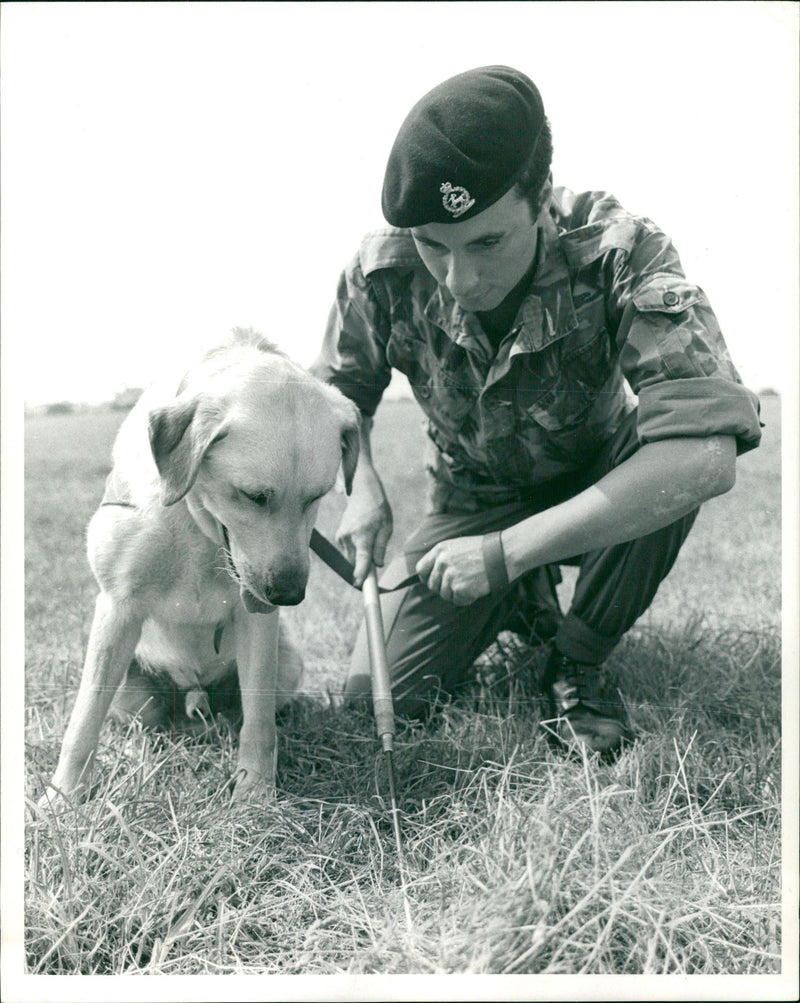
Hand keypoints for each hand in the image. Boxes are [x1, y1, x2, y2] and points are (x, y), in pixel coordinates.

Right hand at [335, 471, 392, 587]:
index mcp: (363, 535)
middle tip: (376, 557)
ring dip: (361, 556)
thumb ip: (381, 547)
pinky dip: (356, 549)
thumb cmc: (378, 510)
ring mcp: (341, 537)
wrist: (362, 492)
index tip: (358, 584)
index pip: (361, 558)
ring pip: (352, 558)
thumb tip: (377, 564)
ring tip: (370, 537)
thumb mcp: (387, 527)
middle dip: (365, 565)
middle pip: (356, 563)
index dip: (360, 573)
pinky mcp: (338, 537)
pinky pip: (349, 551)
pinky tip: (363, 535)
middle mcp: (349, 538)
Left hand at [415, 535, 490, 604]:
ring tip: (470, 583)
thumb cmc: (483, 550)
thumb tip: (432, 574)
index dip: (426, 577)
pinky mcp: (460, 588)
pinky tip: (475, 589)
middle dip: (443, 588)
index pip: (421, 569)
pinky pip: (457, 601)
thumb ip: (443, 557)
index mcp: (440, 550)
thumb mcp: (457, 545)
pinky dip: (466, 599)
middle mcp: (442, 562)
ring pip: (444, 595)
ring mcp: (450, 576)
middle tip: (458, 584)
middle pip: (432, 585)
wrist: (502, 554)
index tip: (434, 581)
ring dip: (456, 593)